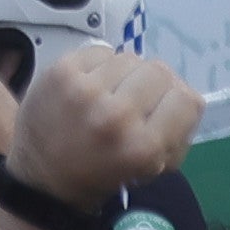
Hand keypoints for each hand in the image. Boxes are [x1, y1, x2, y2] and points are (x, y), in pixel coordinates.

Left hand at [5, 42, 201, 203]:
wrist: (42, 178)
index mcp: (143, 147)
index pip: (188, 98)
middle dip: (153, 86)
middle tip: (136, 101)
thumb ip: (176, 134)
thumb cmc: (100, 175)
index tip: (164, 111)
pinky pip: (101, 51)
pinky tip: (90, 85)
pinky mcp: (61, 71)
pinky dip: (100, 65)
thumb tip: (186, 95)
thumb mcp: (150, 169)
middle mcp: (117, 116)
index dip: (179, 103)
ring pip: (130, 57)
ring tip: (109, 94)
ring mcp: (86, 90)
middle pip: (161, 71)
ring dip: (125, 75)